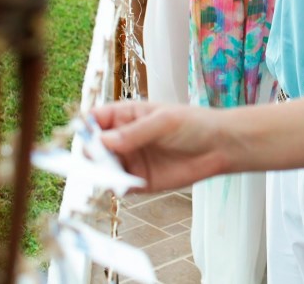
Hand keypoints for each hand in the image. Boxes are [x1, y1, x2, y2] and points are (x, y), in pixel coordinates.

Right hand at [92, 101, 231, 192]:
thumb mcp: (164, 122)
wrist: (219, 147)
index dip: (85, 128)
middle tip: (97, 160)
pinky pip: (119, 186)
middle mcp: (122, 138)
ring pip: (102, 168)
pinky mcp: (138, 181)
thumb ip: (135, 132)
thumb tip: (103, 141)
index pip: (95, 120)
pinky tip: (123, 185)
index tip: (84, 137)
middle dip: (90, 154)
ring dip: (100, 173)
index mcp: (125, 116)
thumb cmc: (193, 124)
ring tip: (109, 174)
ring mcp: (129, 160)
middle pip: (93, 147)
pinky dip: (116, 187)